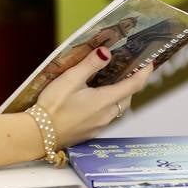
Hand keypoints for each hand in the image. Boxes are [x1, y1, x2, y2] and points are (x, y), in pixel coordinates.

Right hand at [34, 47, 153, 147]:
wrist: (37, 134)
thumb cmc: (52, 106)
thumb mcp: (70, 79)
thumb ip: (90, 65)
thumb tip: (106, 52)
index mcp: (104, 100)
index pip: (134, 85)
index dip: (144, 73)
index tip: (150, 62)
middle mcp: (106, 115)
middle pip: (127, 97)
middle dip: (131, 83)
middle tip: (130, 69)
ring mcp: (99, 126)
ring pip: (117, 108)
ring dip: (119, 95)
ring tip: (111, 82)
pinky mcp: (90, 132)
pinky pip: (106, 116)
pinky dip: (108, 105)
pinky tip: (94, 99)